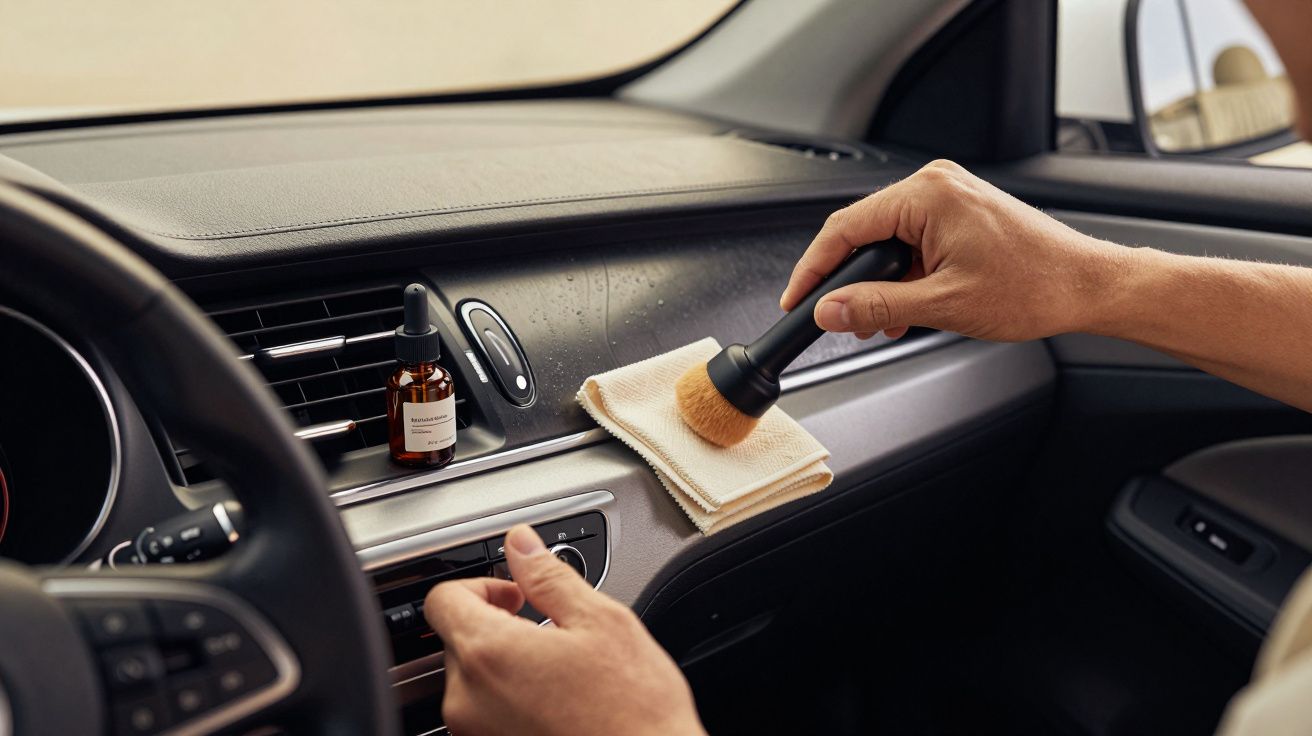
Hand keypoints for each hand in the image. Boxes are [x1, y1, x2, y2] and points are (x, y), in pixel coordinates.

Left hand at [424, 525, 705, 735]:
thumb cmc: (634, 711)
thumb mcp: (600, 622)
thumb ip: (548, 576)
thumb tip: (521, 544)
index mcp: (489, 654)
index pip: (443, 599)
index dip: (481, 586)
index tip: (515, 595)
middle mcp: (468, 702)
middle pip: (459, 641)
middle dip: (499, 628)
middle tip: (551, 633)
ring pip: (475, 682)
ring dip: (509, 668)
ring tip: (562, 674)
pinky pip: (489, 717)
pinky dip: (514, 704)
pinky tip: (560, 704)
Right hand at [780, 159, 1129, 341]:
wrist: (1087, 286)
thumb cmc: (1035, 285)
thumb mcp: (943, 304)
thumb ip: (876, 306)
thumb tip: (829, 311)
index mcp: (928, 195)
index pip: (844, 228)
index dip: (814, 269)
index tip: (797, 299)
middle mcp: (936, 185)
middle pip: (862, 232)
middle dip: (848, 281)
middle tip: (840, 321)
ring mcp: (949, 196)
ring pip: (886, 240)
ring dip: (878, 283)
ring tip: (882, 321)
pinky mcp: (959, 212)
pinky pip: (911, 241)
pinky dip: (902, 275)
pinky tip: (906, 307)